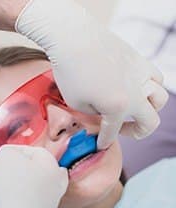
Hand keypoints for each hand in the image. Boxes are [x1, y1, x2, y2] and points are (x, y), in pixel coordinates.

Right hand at [0, 145, 67, 207]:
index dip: (13, 152)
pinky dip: (20, 200)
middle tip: (2, 171)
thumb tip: (11, 155)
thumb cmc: (8, 189)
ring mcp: (51, 203)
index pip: (31, 151)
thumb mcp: (5, 157)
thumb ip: (10, 151)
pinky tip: (6, 201)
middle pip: (36, 170)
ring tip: (0, 186)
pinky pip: (30, 203)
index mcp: (51, 165)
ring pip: (34, 187)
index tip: (0, 157)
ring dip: (18, 184)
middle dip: (19, 169)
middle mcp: (56, 183)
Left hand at [15, 0, 167, 148]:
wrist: (73, 38)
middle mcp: (136, 93)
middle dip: (137, 132)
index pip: (113, 132)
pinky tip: (135, 87)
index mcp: (118, 107)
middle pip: (151, 122)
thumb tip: (102, 113)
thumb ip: (94, 114)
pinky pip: (155, 77)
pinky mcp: (138, 60)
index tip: (100, 145)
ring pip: (160, 98)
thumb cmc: (71, 71)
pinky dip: (150, 87)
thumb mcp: (76, 103)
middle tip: (122, 130)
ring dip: (149, 109)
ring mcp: (140, 74)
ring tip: (133, 109)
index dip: (105, 141)